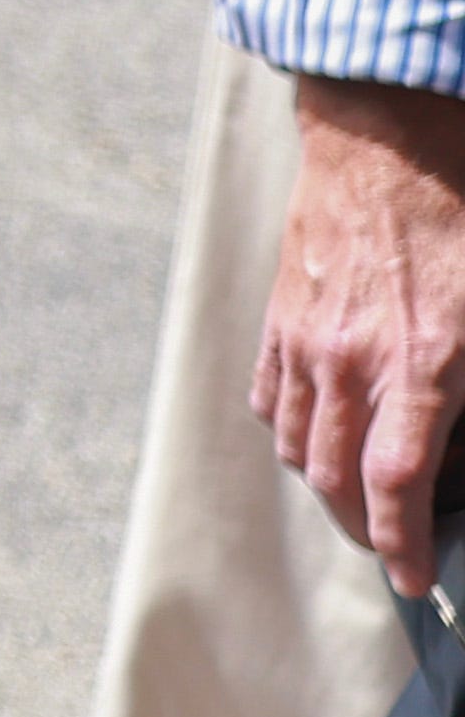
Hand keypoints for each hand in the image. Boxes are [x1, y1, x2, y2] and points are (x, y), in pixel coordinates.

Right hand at [261, 72, 464, 601]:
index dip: (402, 542)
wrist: (389, 138)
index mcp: (421, 362)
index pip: (397, 482)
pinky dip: (291, 432)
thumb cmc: (462, 214)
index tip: (414, 579)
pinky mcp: (280, 317)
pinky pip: (271, 398)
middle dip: (367, 528)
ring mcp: (306, 339)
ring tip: (361, 497)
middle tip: (395, 546)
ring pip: (297, 446)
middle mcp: (352, 360)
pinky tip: (318, 433)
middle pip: (336, 479)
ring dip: (327, 485)